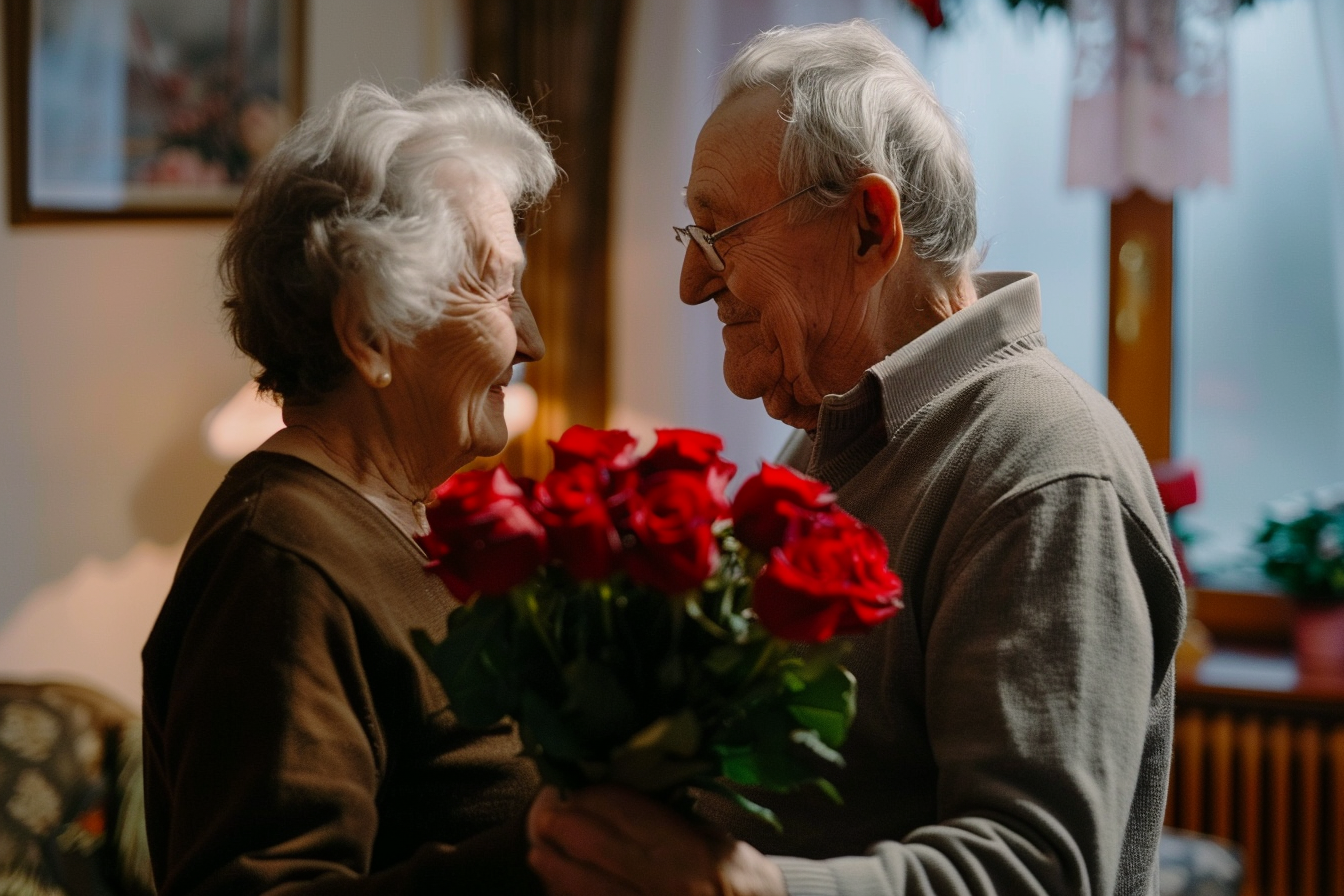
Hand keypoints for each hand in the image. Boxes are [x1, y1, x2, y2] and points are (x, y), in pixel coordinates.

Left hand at [526, 785, 785, 895]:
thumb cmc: (746, 883)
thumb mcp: (721, 843)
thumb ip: (676, 822)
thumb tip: (623, 797)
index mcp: (694, 856)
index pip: (630, 816)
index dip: (596, 798)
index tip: (577, 787)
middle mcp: (670, 887)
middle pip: (598, 848)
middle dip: (565, 826)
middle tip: (545, 811)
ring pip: (587, 887)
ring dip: (555, 866)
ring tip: (539, 849)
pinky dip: (570, 895)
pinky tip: (556, 885)